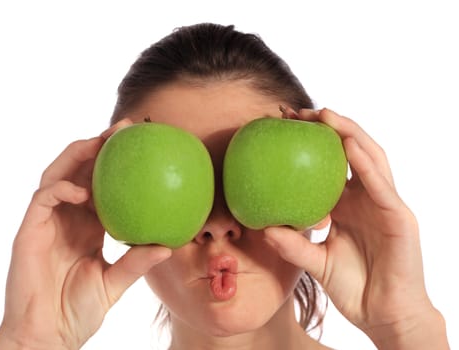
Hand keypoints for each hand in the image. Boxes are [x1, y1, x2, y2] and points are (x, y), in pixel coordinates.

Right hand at [0, 119, 171, 349]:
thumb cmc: (78, 310)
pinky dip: (61, 189)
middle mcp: (68, 217)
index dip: (119, 164)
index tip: (142, 146)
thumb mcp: (114, 283)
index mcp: (89, 226)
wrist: (48, 334)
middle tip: (125, 129)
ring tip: (101, 142)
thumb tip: (169, 245)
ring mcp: (48, 221)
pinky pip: (43, 199)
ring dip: (77, 155)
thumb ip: (136, 263)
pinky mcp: (29, 230)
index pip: (104, 186)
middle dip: (99, 145)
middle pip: (80, 170)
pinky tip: (82, 191)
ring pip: (58, 174)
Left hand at [265, 108, 448, 348]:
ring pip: (371, 158)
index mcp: (348, 204)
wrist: (384, 316)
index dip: (309, 142)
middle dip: (327, 127)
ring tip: (324, 115)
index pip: (329, 163)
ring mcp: (385, 204)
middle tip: (295, 112)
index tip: (280, 126)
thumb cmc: (353, 287)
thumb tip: (262, 228)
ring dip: (349, 133)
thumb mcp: (315, 261)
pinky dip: (365, 165)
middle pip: (351, 150)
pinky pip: (381, 186)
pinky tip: (348, 146)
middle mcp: (367, 197)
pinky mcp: (399, 217)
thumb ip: (292, 245)